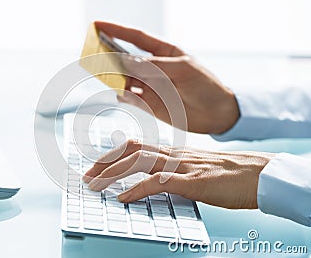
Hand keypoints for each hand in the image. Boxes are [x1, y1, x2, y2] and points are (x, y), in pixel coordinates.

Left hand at [83, 140, 274, 208]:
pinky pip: (159, 182)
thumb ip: (172, 172)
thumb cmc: (227, 174)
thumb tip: (151, 181)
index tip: (97, 165)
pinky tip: (124, 198)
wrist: (258, 174)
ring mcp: (183, 166)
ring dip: (113, 173)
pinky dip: (137, 189)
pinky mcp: (193, 181)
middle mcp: (174, 154)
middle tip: (87, 176)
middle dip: (105, 163)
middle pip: (131, 151)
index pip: (136, 146)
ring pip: (140, 162)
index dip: (113, 154)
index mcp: (174, 152)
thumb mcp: (193, 169)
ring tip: (95, 186)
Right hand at [95, 21, 239, 133]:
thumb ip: (155, 66)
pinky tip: (123, 94)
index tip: (98, 25)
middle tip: (94, 54)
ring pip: (124, 79)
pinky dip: (123, 95)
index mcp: (163, 52)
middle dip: (109, 55)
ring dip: (114, 77)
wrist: (217, 114)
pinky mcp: (149, 103)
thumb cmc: (205, 85)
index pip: (136, 38)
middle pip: (125, 59)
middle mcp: (153, 68)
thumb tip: (128, 62)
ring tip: (106, 75)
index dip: (117, 30)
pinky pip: (130, 97)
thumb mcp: (183, 70)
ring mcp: (149, 86)